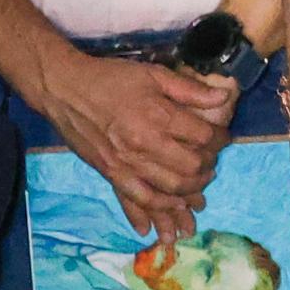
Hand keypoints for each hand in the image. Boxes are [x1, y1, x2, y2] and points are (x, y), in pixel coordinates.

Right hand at [37, 45, 236, 240]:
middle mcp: (145, 145)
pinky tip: (167, 215)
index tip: (223, 137)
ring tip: (199, 189)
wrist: (65, 90)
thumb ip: (190, 89)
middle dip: (209, 167)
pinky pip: (138, 200)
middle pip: (191, 168)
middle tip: (212, 161)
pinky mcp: (111, 174)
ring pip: (169, 190)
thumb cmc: (111, 78)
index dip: (220, 139)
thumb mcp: (154, 74)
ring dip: (190, 193)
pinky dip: (155, 211)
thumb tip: (224, 98)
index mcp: (158, 117)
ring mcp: (127, 164)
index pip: (203, 137)